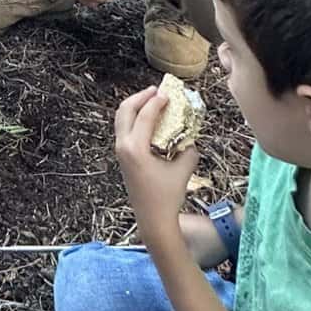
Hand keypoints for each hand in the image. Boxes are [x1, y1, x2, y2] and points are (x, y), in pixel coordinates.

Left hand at [115, 87, 196, 245]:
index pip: (145, 116)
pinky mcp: (123, 157)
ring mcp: (120, 152)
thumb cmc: (167, 196)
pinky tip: (149, 119)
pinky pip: (124, 129)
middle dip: (140, 97)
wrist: (152, 219)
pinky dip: (134, 119)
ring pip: (121, 119)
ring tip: (152, 100)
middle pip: (125, 110)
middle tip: (156, 91)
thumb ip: (188, 149)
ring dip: (135, 106)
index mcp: (135, 148)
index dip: (157, 102)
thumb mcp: (183, 170)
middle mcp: (123, 146)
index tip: (168, 94)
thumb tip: (190, 136)